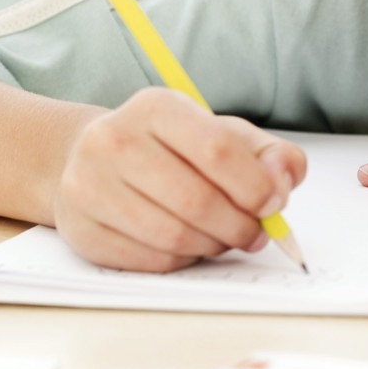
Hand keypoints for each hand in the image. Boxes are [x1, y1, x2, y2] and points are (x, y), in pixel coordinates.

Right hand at [53, 87, 306, 270]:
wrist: (93, 159)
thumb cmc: (174, 149)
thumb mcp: (226, 135)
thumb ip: (270, 155)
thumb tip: (285, 181)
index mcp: (156, 108)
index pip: (218, 149)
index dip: (257, 185)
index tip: (274, 204)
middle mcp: (114, 140)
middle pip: (196, 200)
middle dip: (240, 226)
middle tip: (257, 233)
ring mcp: (89, 186)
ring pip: (174, 236)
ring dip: (215, 246)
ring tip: (226, 238)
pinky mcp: (82, 229)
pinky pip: (151, 260)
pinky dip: (185, 261)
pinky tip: (192, 246)